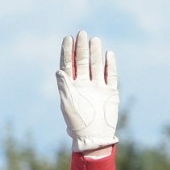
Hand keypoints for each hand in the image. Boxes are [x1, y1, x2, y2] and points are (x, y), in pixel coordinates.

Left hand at [56, 30, 118, 152]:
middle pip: (82, 62)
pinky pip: (111, 76)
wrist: (94, 136)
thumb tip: (58, 70)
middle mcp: (84, 84)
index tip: (68, 38)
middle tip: (82, 33)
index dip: (67, 52)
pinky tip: (109, 54)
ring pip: (96, 66)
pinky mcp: (110, 92)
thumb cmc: (77, 123)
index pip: (68, 65)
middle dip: (81, 48)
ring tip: (94, 40)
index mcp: (71, 87)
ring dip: (95, 53)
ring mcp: (97, 87)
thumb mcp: (67, 105)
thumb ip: (64, 87)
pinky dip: (110, 65)